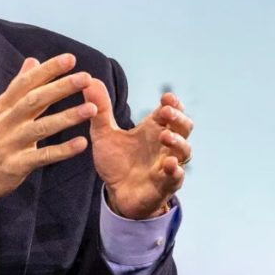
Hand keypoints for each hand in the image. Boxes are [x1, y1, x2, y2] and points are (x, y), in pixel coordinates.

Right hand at [0, 53, 98, 213]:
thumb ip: (17, 87)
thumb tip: (33, 61)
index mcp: (2, 107)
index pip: (26, 82)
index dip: (48, 70)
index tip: (70, 59)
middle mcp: (5, 122)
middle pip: (34, 100)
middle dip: (60, 88)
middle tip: (84, 78)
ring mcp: (10, 144)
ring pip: (41, 127)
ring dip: (67, 117)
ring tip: (91, 109)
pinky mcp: (15, 166)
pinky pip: (42, 156)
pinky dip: (62, 150)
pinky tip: (81, 143)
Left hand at [84, 81, 193, 219]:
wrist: (115, 194)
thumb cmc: (116, 162)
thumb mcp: (104, 134)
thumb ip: (100, 110)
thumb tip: (90, 80)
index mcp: (153, 129)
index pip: (171, 112)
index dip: (173, 103)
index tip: (166, 97)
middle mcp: (164, 145)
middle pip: (184, 128)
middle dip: (178, 118)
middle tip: (165, 111)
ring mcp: (167, 165)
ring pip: (185, 151)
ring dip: (178, 142)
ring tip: (165, 135)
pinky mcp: (164, 185)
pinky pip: (176, 178)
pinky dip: (175, 171)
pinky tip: (169, 164)